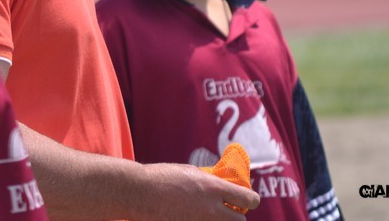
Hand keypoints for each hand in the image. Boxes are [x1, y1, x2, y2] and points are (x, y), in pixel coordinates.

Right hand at [131, 161, 259, 219]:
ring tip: (207, 213)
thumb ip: (208, 182)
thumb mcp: (190, 173)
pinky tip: (190, 216)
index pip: (248, 199)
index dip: (250, 200)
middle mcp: (211, 209)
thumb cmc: (161, 178)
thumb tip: (220, 188)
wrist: (138, 193)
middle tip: (227, 211)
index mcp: (213, 188)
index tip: (248, 200)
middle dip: (235, 216)